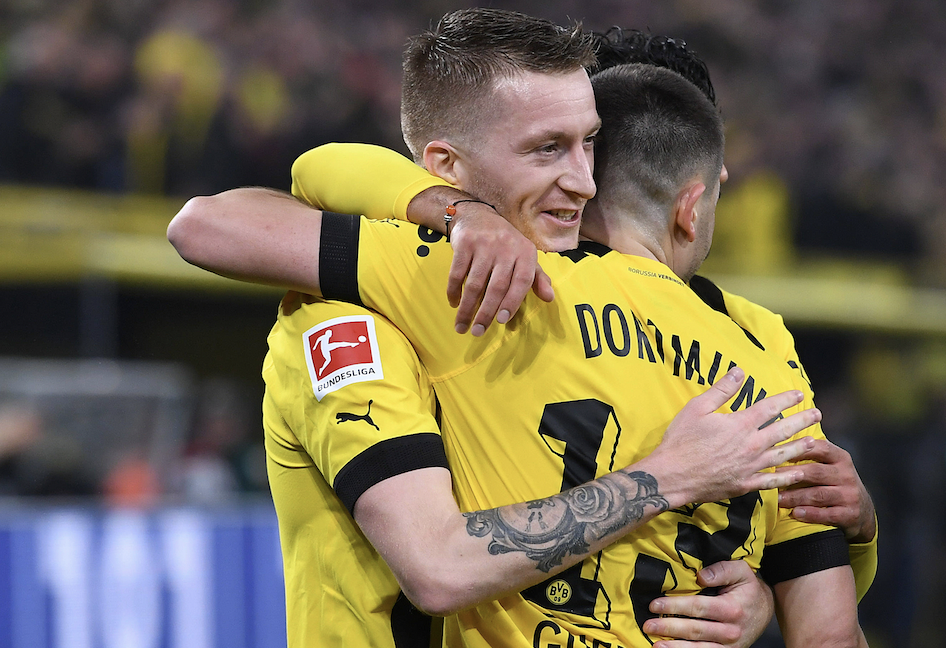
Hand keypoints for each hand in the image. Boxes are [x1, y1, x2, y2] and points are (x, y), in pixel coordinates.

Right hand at [447, 204, 553, 335]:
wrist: (477, 215)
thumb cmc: (505, 243)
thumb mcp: (525, 256)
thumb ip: (537, 278)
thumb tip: (550, 298)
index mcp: (526, 253)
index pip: (522, 282)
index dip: (512, 302)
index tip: (502, 321)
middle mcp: (507, 248)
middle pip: (497, 287)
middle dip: (486, 313)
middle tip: (478, 332)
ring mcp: (485, 245)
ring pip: (475, 284)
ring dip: (467, 308)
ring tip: (461, 326)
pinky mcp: (465, 243)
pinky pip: (457, 272)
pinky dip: (454, 290)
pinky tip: (453, 303)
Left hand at [644, 560, 772, 647]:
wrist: (765, 610)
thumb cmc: (748, 588)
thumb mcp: (741, 570)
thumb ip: (721, 570)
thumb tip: (700, 576)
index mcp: (732, 608)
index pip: (698, 608)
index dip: (675, 606)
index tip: (654, 605)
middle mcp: (731, 630)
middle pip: (695, 630)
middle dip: (669, 627)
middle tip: (648, 625)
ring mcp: (729, 646)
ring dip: (676, 647)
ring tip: (656, 645)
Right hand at [652, 367, 818, 507]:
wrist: (672, 475)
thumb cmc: (681, 440)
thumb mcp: (697, 408)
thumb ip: (721, 390)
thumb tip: (739, 371)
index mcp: (740, 424)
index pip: (770, 408)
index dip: (786, 399)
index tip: (800, 394)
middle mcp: (752, 445)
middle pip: (784, 430)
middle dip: (802, 421)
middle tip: (817, 414)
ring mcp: (750, 466)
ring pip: (783, 455)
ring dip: (801, 447)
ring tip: (815, 441)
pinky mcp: (745, 484)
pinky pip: (772, 481)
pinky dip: (787, 477)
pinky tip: (797, 474)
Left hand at [775, 439, 875, 542]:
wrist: (862, 512)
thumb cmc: (837, 484)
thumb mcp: (831, 466)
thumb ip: (812, 456)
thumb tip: (778, 446)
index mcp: (840, 458)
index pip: (820, 448)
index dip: (799, 450)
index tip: (777, 452)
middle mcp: (846, 474)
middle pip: (815, 472)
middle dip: (791, 475)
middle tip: (770, 477)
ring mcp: (850, 495)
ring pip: (818, 494)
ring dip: (795, 497)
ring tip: (777, 498)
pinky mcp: (850, 514)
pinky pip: (827, 514)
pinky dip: (810, 514)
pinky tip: (795, 513)